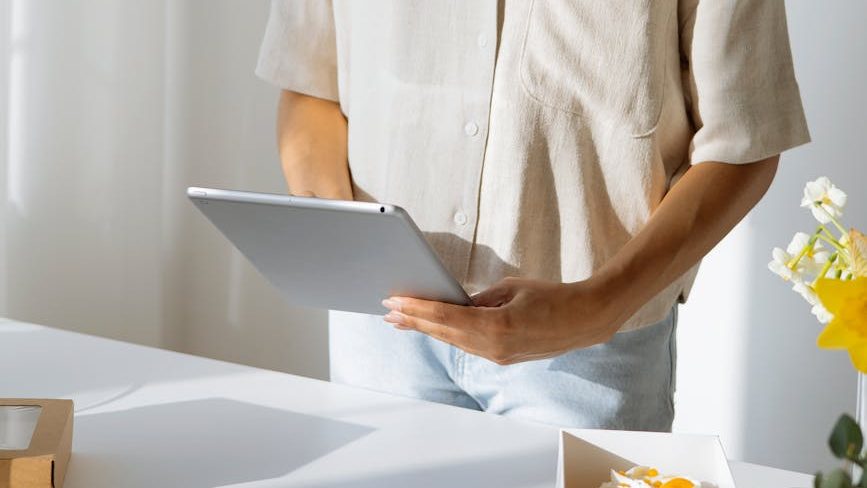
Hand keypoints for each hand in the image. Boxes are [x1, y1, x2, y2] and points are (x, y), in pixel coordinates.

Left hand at [381, 277, 619, 364]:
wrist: (584, 320)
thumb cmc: (551, 296)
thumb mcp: (510, 288)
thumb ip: (478, 299)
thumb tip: (453, 305)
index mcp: (494, 326)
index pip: (444, 317)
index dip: (415, 309)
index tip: (393, 301)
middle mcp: (492, 347)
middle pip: (442, 333)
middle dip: (413, 322)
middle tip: (388, 312)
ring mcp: (497, 357)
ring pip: (453, 341)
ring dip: (428, 330)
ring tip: (403, 320)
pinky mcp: (503, 359)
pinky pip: (468, 346)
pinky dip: (449, 335)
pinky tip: (435, 328)